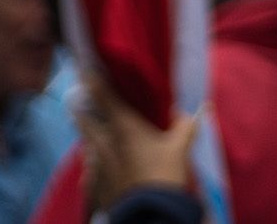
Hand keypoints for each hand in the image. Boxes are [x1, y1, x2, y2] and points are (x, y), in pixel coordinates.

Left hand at [77, 89, 197, 212]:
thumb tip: (194, 111)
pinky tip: (102, 170)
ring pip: (85, 145)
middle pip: (82, 118)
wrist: (150, 216)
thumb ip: (185, 126)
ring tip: (98, 140)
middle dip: (82, 110)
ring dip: (89, 139)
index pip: (101, 94)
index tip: (83, 67)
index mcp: (122, 127)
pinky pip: (88, 171)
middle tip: (86, 105)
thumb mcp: (180, 150)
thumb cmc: (164, 177)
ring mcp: (94, 165)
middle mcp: (102, 142)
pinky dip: (94, 166)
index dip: (90, 78)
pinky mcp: (93, 186)